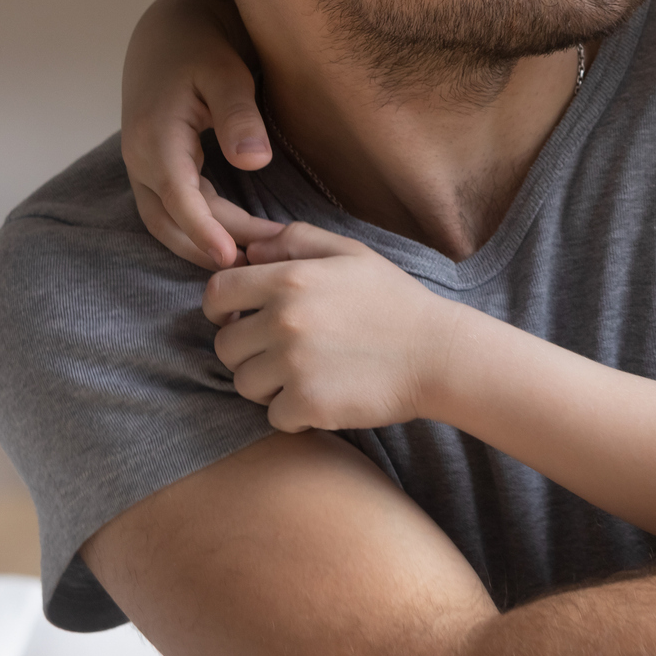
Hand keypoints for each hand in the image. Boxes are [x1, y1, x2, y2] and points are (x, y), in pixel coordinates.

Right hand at [121, 0, 280, 269]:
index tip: (234, 259)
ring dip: (203, 242)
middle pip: (171, 218)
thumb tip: (255, 160)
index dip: (205, 231)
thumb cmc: (202, 44)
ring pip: (167, 220)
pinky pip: (170, 208)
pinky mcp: (154, 166)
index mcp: (155, 136)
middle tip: (266, 260)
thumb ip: (240, 115)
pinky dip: (197, 227)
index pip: (178, 197)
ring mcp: (142, 164)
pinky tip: (234, 238)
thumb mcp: (227, 72)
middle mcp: (140, 157)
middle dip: (213, 244)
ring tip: (255, 258)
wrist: (170, 27)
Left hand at [202, 224, 461, 433]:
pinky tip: (323, 396)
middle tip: (282, 352)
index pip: (217, 292)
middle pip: (225, 345)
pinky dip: (294, 412)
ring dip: (267, 384)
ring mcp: (294, 365)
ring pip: (244, 383)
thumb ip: (297, 240)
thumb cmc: (394, 301)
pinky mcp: (308, 404)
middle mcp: (285, 320)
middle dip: (247, 350)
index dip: (220, 308)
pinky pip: (273, 415)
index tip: (238, 317)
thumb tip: (249, 250)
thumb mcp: (351, 254)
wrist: (437, 354)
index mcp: (290, 279)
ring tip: (304, 375)